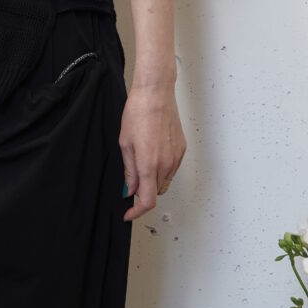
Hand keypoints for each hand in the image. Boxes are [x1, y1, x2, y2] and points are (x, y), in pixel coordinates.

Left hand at [119, 79, 186, 222]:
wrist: (156, 93)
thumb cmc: (138, 112)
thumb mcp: (125, 144)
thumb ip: (129, 171)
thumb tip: (130, 189)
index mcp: (149, 164)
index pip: (147, 201)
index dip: (137, 212)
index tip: (128, 213)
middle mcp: (166, 164)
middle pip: (155, 192)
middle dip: (143, 192)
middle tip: (131, 181)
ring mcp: (176, 157)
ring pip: (164, 182)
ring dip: (153, 181)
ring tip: (141, 161)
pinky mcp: (182, 150)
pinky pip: (172, 169)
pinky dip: (162, 170)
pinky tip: (153, 154)